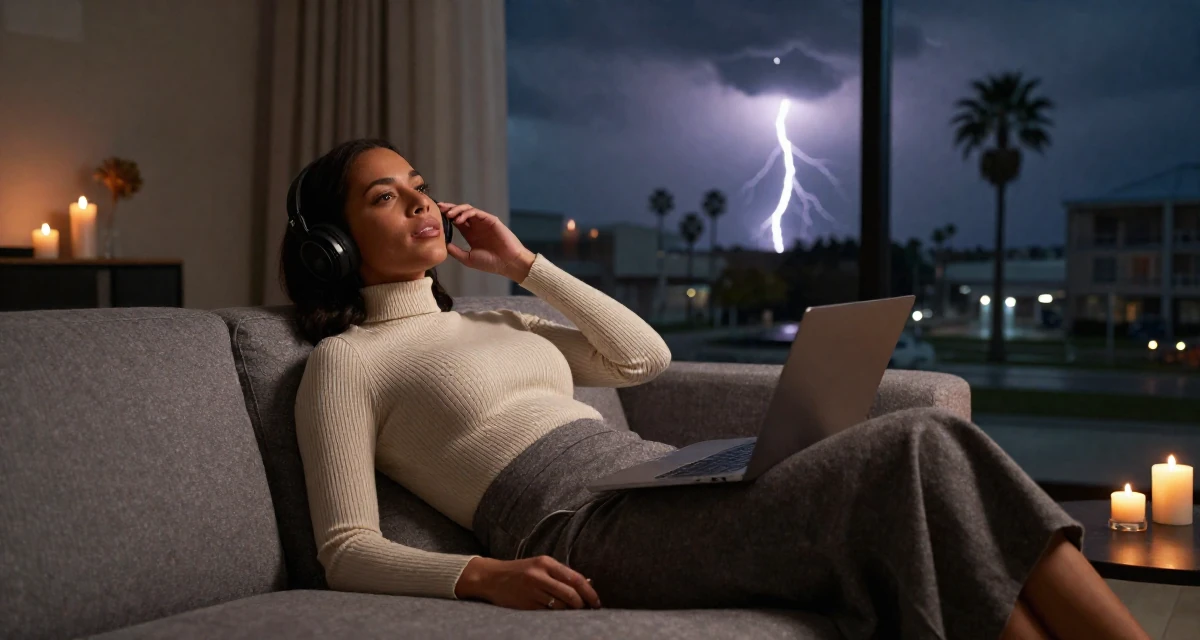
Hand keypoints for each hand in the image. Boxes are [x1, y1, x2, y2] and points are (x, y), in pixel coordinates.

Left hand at [438, 202, 534, 281]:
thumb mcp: (468, 259)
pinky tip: (458, 220)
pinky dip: (466, 214)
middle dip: (449, 208)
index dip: (446, 217)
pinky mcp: (491, 220)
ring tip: (448, 214)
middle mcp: (476, 226)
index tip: (436, 215)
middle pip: (460, 212)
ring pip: (468, 209)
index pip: (456, 221)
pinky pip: (477, 213)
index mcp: (470, 234)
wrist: (507, 263)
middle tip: (439, 208)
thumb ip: (456, 251)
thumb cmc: (490, 263)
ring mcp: (483, 222)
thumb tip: (444, 245)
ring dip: (456, 210)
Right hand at [454, 556, 601, 610]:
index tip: (597, 601)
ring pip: (560, 606)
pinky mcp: (525, 605)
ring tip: (573, 612)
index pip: (575, 579)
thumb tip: (588, 584)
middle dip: (582, 605)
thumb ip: (562, 574)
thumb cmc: (521, 571)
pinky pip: (547, 613)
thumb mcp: (540, 566)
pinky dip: (556, 615)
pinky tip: (558, 614)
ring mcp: (532, 591)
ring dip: (570, 611)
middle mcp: (539, 576)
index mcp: (546, 563)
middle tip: (587, 610)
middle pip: (571, 594)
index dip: (590, 592)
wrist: (491, 577)